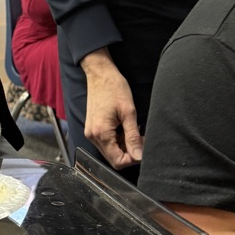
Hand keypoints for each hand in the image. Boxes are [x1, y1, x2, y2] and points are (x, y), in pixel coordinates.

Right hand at [80, 48, 142, 168]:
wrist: (100, 73)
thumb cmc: (114, 87)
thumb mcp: (128, 112)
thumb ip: (133, 137)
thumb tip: (139, 156)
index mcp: (101, 133)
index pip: (118, 162)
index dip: (133, 159)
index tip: (143, 147)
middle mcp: (92, 136)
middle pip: (113, 158)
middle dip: (129, 151)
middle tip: (140, 136)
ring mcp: (91, 132)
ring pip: (110, 150)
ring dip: (124, 144)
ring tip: (132, 128)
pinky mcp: (92, 128)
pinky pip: (106, 141)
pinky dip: (117, 138)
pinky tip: (124, 126)